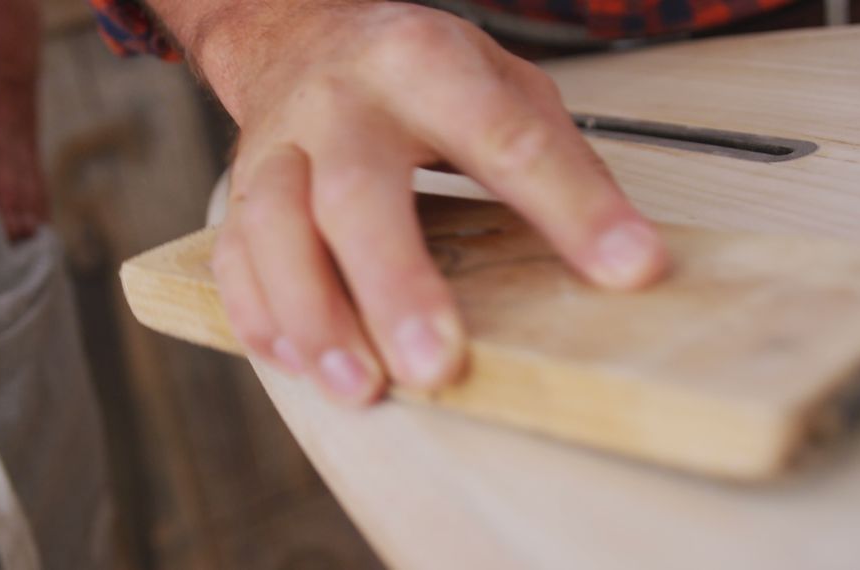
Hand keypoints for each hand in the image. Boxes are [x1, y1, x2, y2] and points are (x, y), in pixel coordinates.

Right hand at [194, 2, 669, 404]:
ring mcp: (280, 147)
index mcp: (424, 62)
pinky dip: (260, 316)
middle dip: (395, 284)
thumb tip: (622, 257)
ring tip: (359, 386)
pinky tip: (298, 362)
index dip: (571, 207)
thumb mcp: (499, 80)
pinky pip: (234, 258)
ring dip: (312, 315)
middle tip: (436, 366)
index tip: (626, 269)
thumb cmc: (413, 70)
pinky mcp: (240, 190)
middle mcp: (343, 103)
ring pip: (273, 230)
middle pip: (357, 194)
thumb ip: (554, 155)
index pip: (506, 137)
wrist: (298, 31)